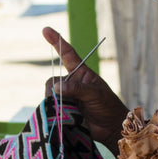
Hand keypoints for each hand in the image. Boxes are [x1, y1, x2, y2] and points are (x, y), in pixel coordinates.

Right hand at [42, 27, 128, 155]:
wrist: (112, 129)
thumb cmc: (108, 107)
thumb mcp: (96, 94)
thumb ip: (77, 88)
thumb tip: (56, 87)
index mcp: (82, 74)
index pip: (67, 54)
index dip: (57, 42)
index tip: (45, 29)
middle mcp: (72, 84)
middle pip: (53, 81)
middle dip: (55, 91)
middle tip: (65, 102)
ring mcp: (67, 98)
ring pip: (50, 96)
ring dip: (56, 104)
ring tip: (70, 113)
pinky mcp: (63, 112)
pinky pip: (50, 109)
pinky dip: (53, 113)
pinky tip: (62, 118)